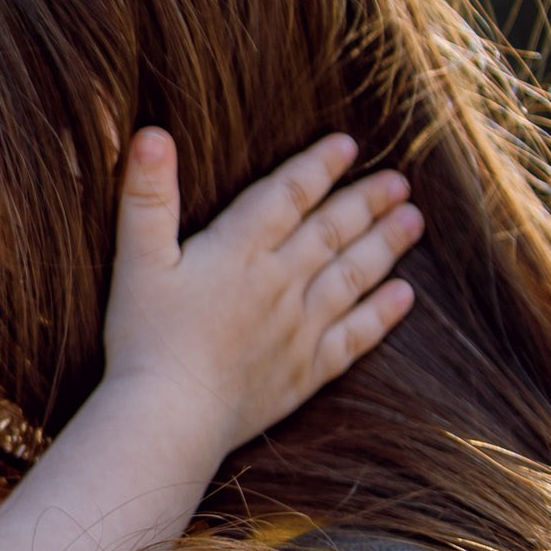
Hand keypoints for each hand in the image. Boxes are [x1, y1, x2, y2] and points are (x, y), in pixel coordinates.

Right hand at [101, 130, 418, 453]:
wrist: (170, 417)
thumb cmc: (144, 338)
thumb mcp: (136, 259)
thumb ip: (147, 195)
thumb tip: (152, 133)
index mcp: (239, 251)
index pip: (288, 195)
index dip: (318, 167)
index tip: (348, 144)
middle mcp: (280, 283)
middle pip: (331, 231)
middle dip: (366, 201)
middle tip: (399, 180)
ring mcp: (300, 329)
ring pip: (353, 276)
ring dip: (385, 246)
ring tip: (413, 220)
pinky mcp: (306, 371)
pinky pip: (356, 336)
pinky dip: (382, 314)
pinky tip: (404, 297)